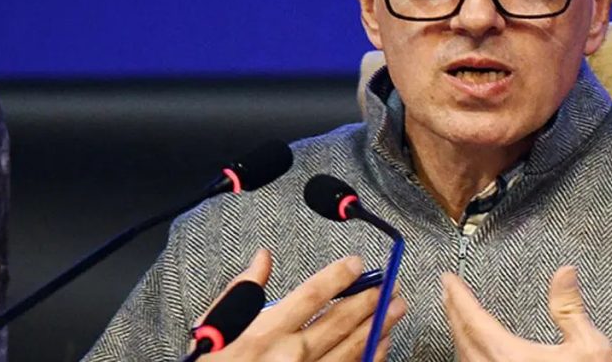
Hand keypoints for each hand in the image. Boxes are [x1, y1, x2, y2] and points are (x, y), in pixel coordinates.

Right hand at [198, 249, 405, 360]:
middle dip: (370, 299)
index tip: (357, 263)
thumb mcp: (214, 328)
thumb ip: (242, 291)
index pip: (312, 295)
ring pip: (351, 348)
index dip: (339, 275)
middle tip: (391, 284)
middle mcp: (289, 356)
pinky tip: (382, 345)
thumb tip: (263, 258)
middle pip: (340, 321)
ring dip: (378, 326)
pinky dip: (369, 358)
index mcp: (264, 333)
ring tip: (396, 309)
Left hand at [442, 265, 611, 361]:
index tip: (449, 280)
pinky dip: (466, 355)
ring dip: (458, 334)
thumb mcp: (589, 348)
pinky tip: (473, 352)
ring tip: (458, 317)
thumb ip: (569, 309)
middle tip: (449, 291)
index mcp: (510, 357)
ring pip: (462, 358)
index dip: (458, 296)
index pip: (473, 319)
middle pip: (462, 337)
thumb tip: (564, 275)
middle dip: (453, 311)